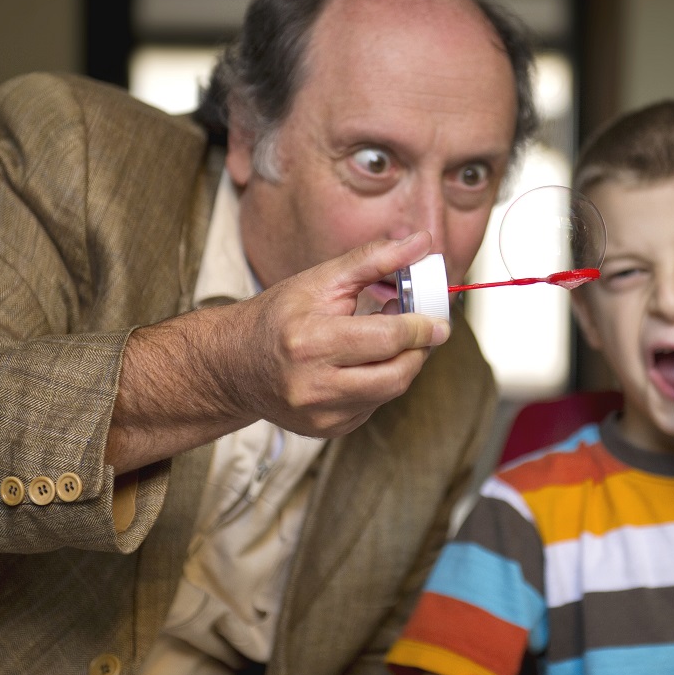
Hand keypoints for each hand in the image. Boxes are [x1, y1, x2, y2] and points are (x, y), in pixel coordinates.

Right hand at [108, 232, 449, 471]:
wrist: (234, 364)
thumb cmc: (279, 316)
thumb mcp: (322, 280)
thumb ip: (374, 260)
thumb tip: (421, 244)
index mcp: (311, 342)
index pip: (386, 339)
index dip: (420, 328)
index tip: (439, 321)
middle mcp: (313, 385)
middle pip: (395, 375)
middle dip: (418, 351)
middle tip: (424, 331)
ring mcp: (320, 414)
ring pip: (388, 392)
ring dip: (401, 366)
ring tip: (391, 341)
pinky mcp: (325, 430)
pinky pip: (372, 407)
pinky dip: (378, 384)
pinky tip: (362, 364)